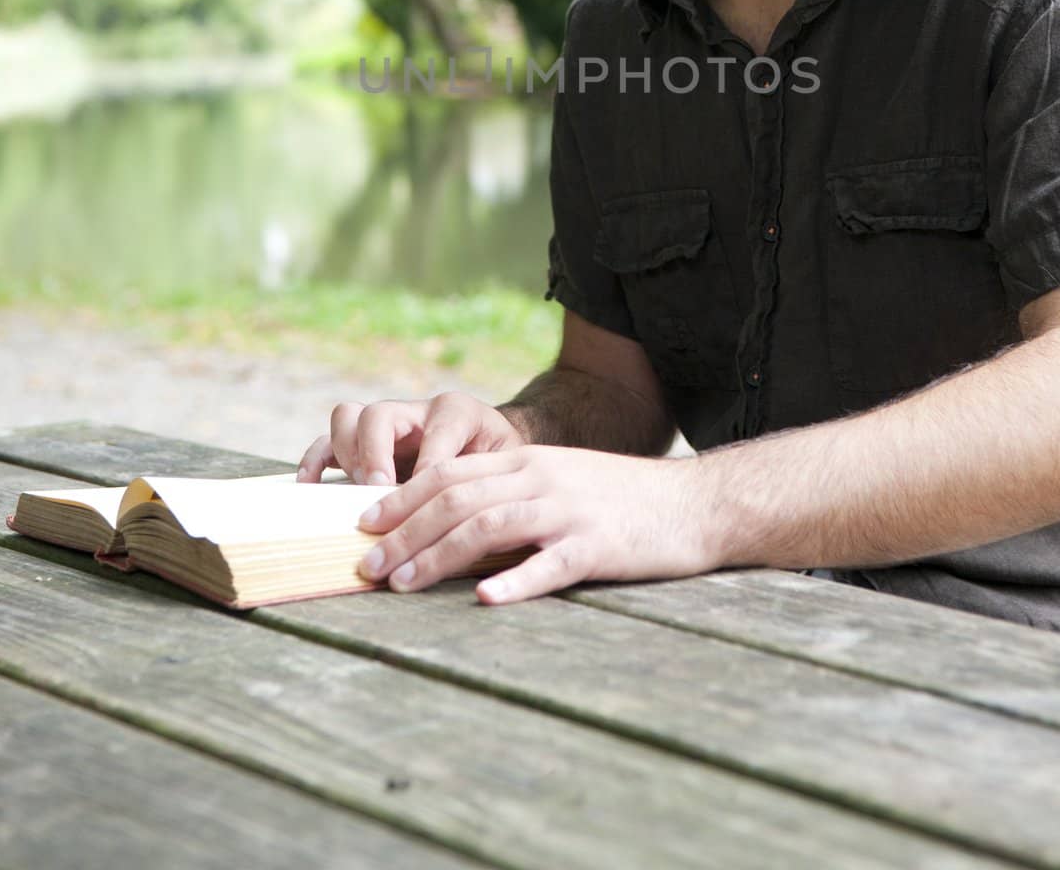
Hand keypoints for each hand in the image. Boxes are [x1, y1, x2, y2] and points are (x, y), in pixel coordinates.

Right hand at [296, 393, 525, 485]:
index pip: (436, 429)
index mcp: (457, 410)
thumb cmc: (502, 466)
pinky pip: (327, 442)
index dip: (430, 466)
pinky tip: (311, 486)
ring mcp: (386, 426)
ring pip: (349, 418)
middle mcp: (416, 411)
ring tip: (362, 491)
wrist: (496, 453)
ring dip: (350, 456)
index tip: (428, 502)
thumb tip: (459, 517)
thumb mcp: (507, 468)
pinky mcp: (364, 445)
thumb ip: (488, 480)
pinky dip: (315, 461)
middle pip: (379, 414)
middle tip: (382, 490)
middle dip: (375, 454)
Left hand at [355, 444, 715, 603]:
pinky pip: (551, 562)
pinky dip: (515, 580)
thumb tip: (448, 530)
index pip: (450, 473)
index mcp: (528, 461)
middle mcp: (541, 478)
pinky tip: (486, 599)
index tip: (363, 524)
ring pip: (490, 525)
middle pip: (457, 498)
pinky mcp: (598, 545)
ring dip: (439, 554)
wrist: (696, 503)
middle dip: (404, 531)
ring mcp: (569, 510)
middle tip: (367, 565)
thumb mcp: (560, 483)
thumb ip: (510, 497)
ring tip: (402, 584)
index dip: (402, 497)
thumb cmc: (622, 500)